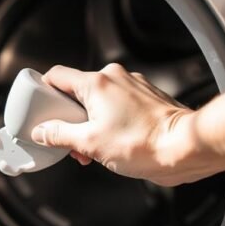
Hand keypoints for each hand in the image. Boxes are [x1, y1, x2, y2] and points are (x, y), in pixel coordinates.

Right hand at [30, 63, 219, 185]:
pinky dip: (110, 123)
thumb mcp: (90, 144)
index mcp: (97, 83)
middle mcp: (115, 77)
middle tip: (69, 141)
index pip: (57, 76)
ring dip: (90, 124)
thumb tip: (42, 132)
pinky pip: (118, 106)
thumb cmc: (143, 144)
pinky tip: (114, 145)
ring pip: (98, 101)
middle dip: (69, 118)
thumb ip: (60, 135)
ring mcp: (133, 86)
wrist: (185, 148)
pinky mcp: (147, 98)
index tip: (39, 112)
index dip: (43, 93)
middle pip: (77, 92)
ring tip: (94, 150)